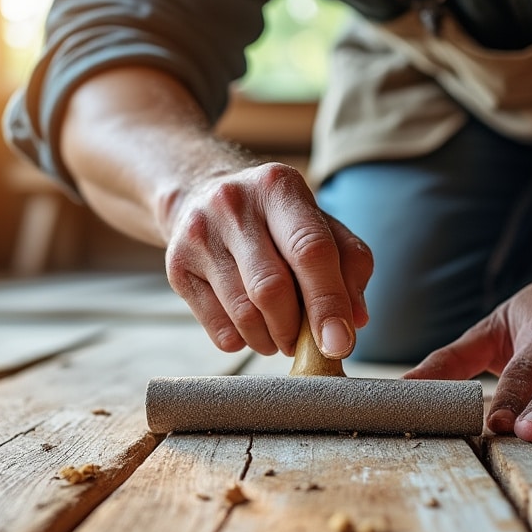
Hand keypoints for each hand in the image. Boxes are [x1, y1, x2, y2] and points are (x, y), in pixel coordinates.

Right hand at [162, 162, 372, 357]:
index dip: (328, 302)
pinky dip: (243, 341)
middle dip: (295, 329)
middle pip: (271, 288)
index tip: (339, 345)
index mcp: (278, 186)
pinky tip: (250, 328)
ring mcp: (199, 234)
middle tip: (305, 343)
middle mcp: (233, 203)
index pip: (310, 250)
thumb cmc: (276, 220)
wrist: (201, 196)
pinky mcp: (176, 265)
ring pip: (244, 314)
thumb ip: (349, 264)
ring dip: (270, 340)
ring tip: (279, 336)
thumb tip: (355, 320)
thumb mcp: (318, 224)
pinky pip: (218, 328)